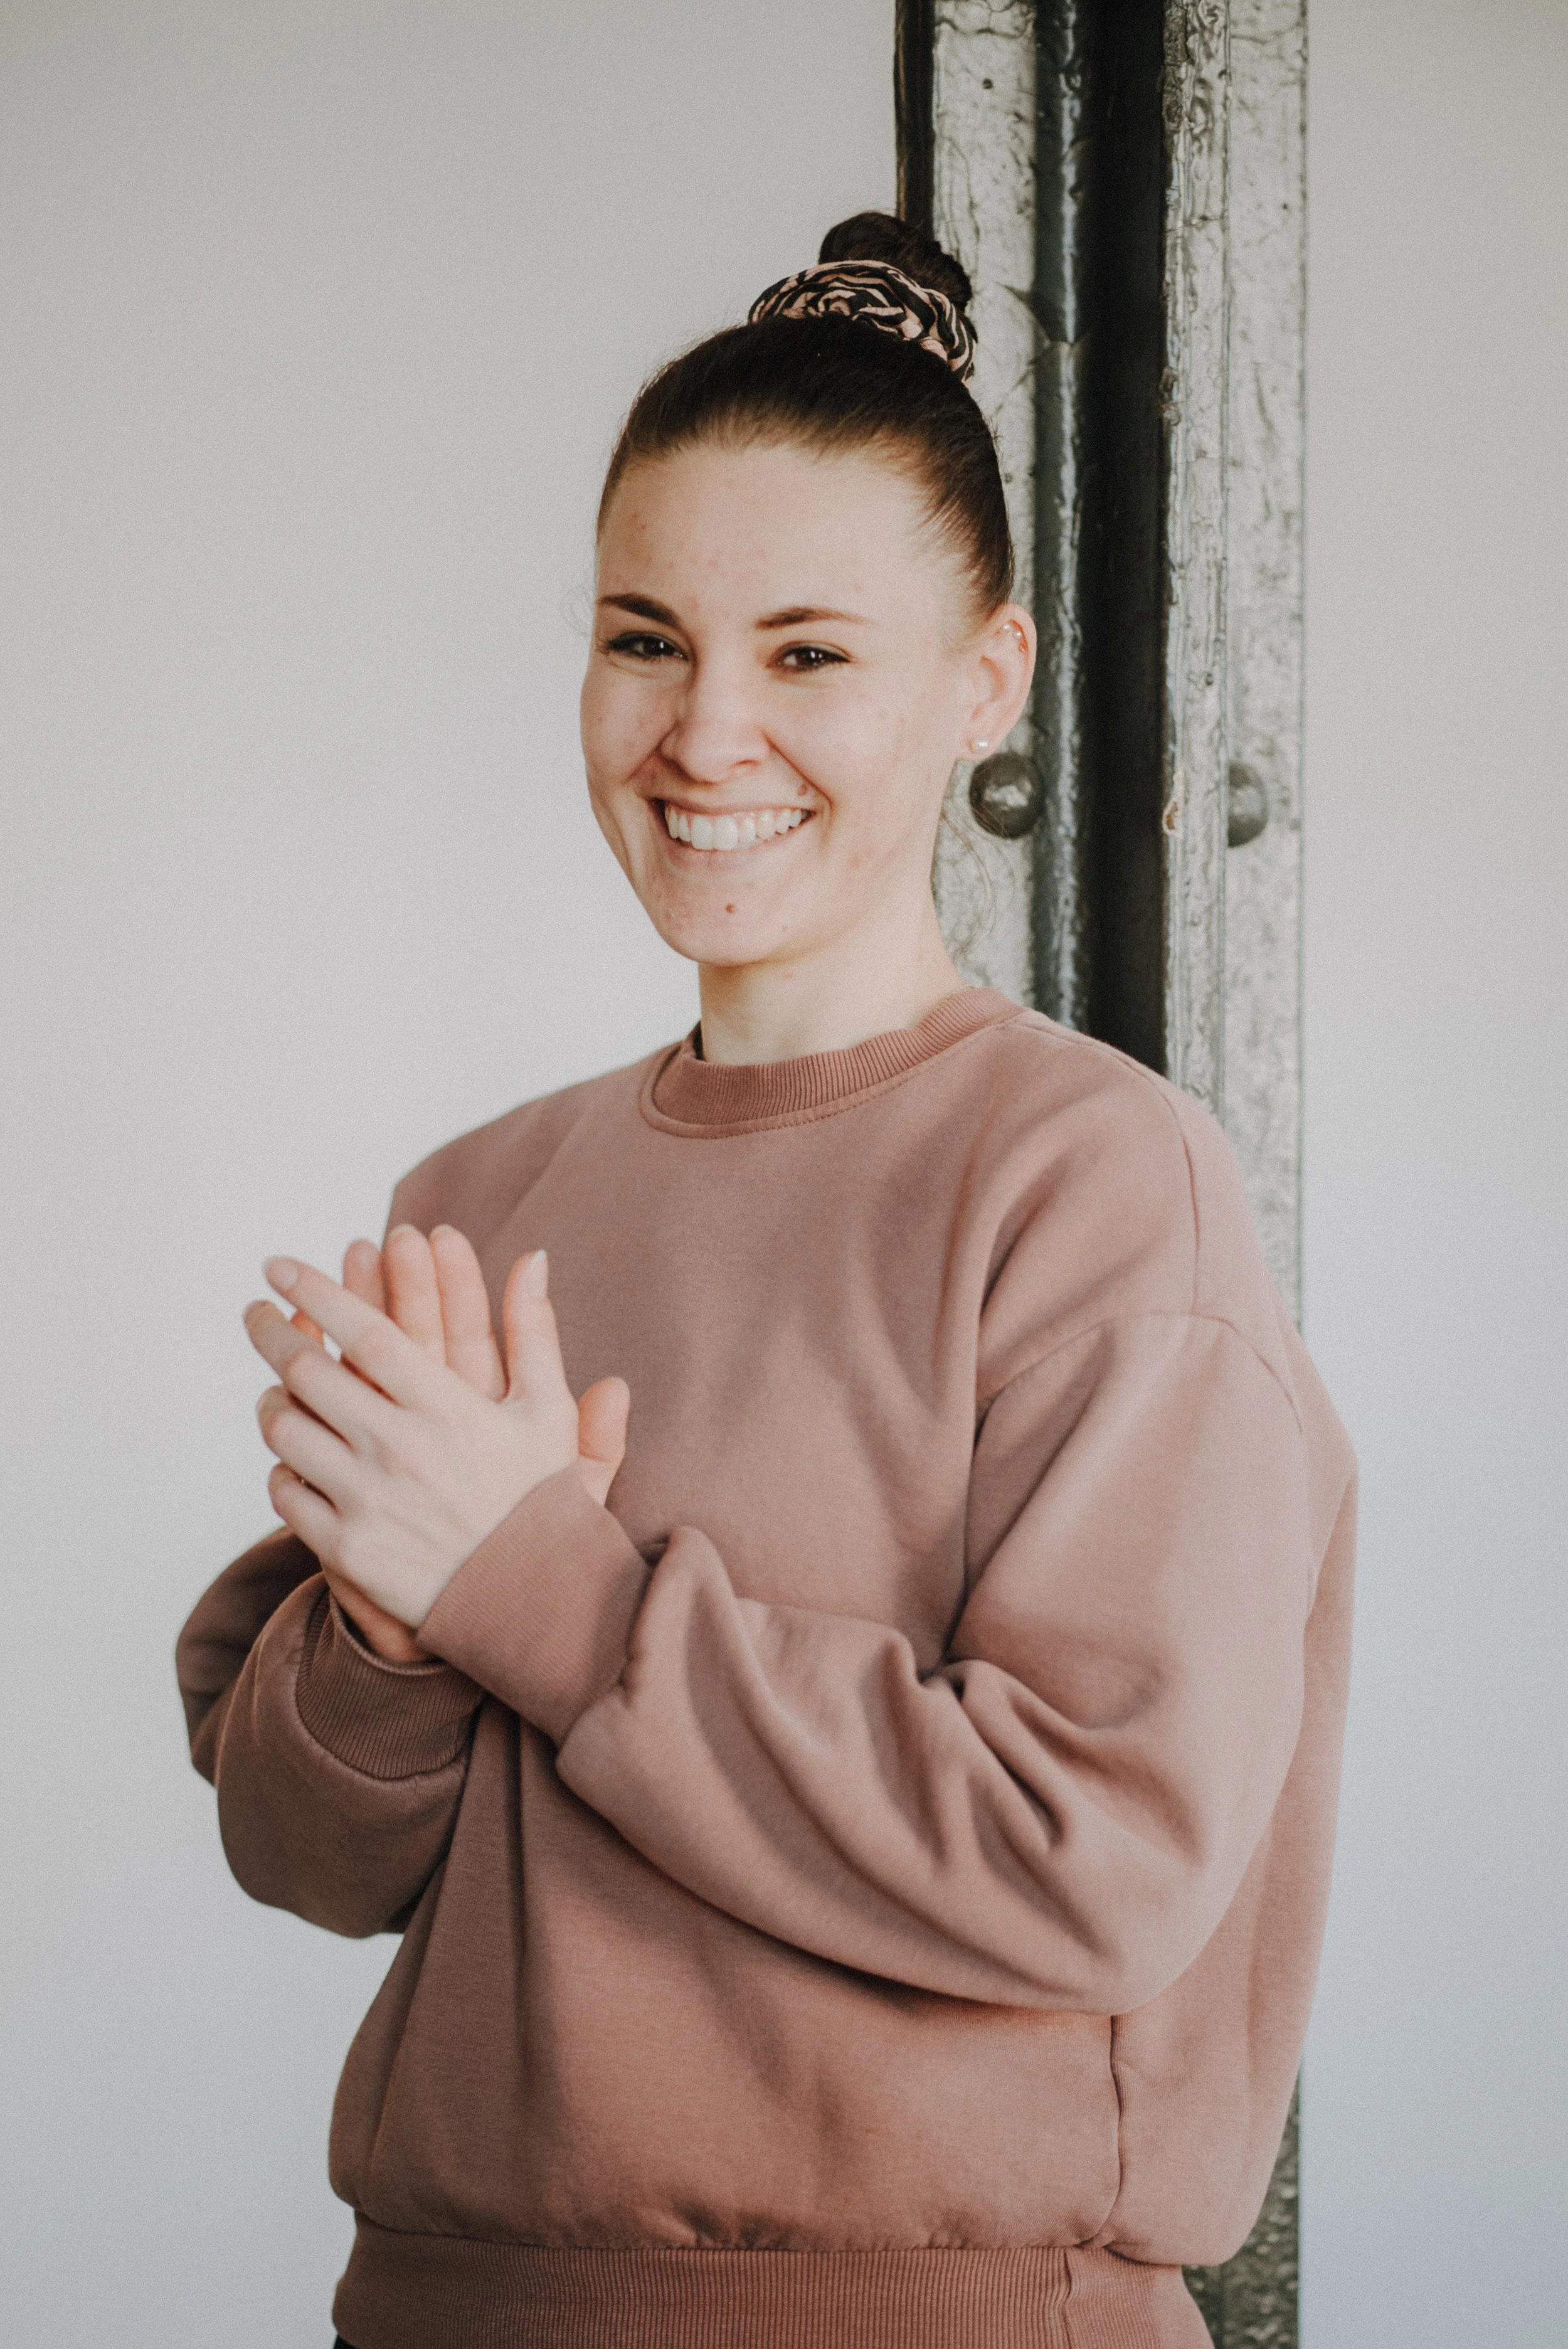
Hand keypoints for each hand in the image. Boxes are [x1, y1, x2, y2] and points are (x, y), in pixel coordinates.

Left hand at [247, 1246, 630, 1641]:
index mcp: (448, 1408)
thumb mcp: (548, 1411)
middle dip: (270, 1333)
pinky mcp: (347, 1549)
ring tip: (274, 1388)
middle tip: (254, 1312)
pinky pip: (286, 1492)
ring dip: (271, 1401)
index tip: (279, 1264)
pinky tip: (292, 1458)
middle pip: (309, 1373)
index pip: (366, 1332)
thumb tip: (534, 1259)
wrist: (532, 1606)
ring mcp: (368, 1501)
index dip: (317, 1291)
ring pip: (287, 1432)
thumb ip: (534, 1331)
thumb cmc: (541, 1502)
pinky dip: (281, 1468)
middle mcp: (401, 1449)